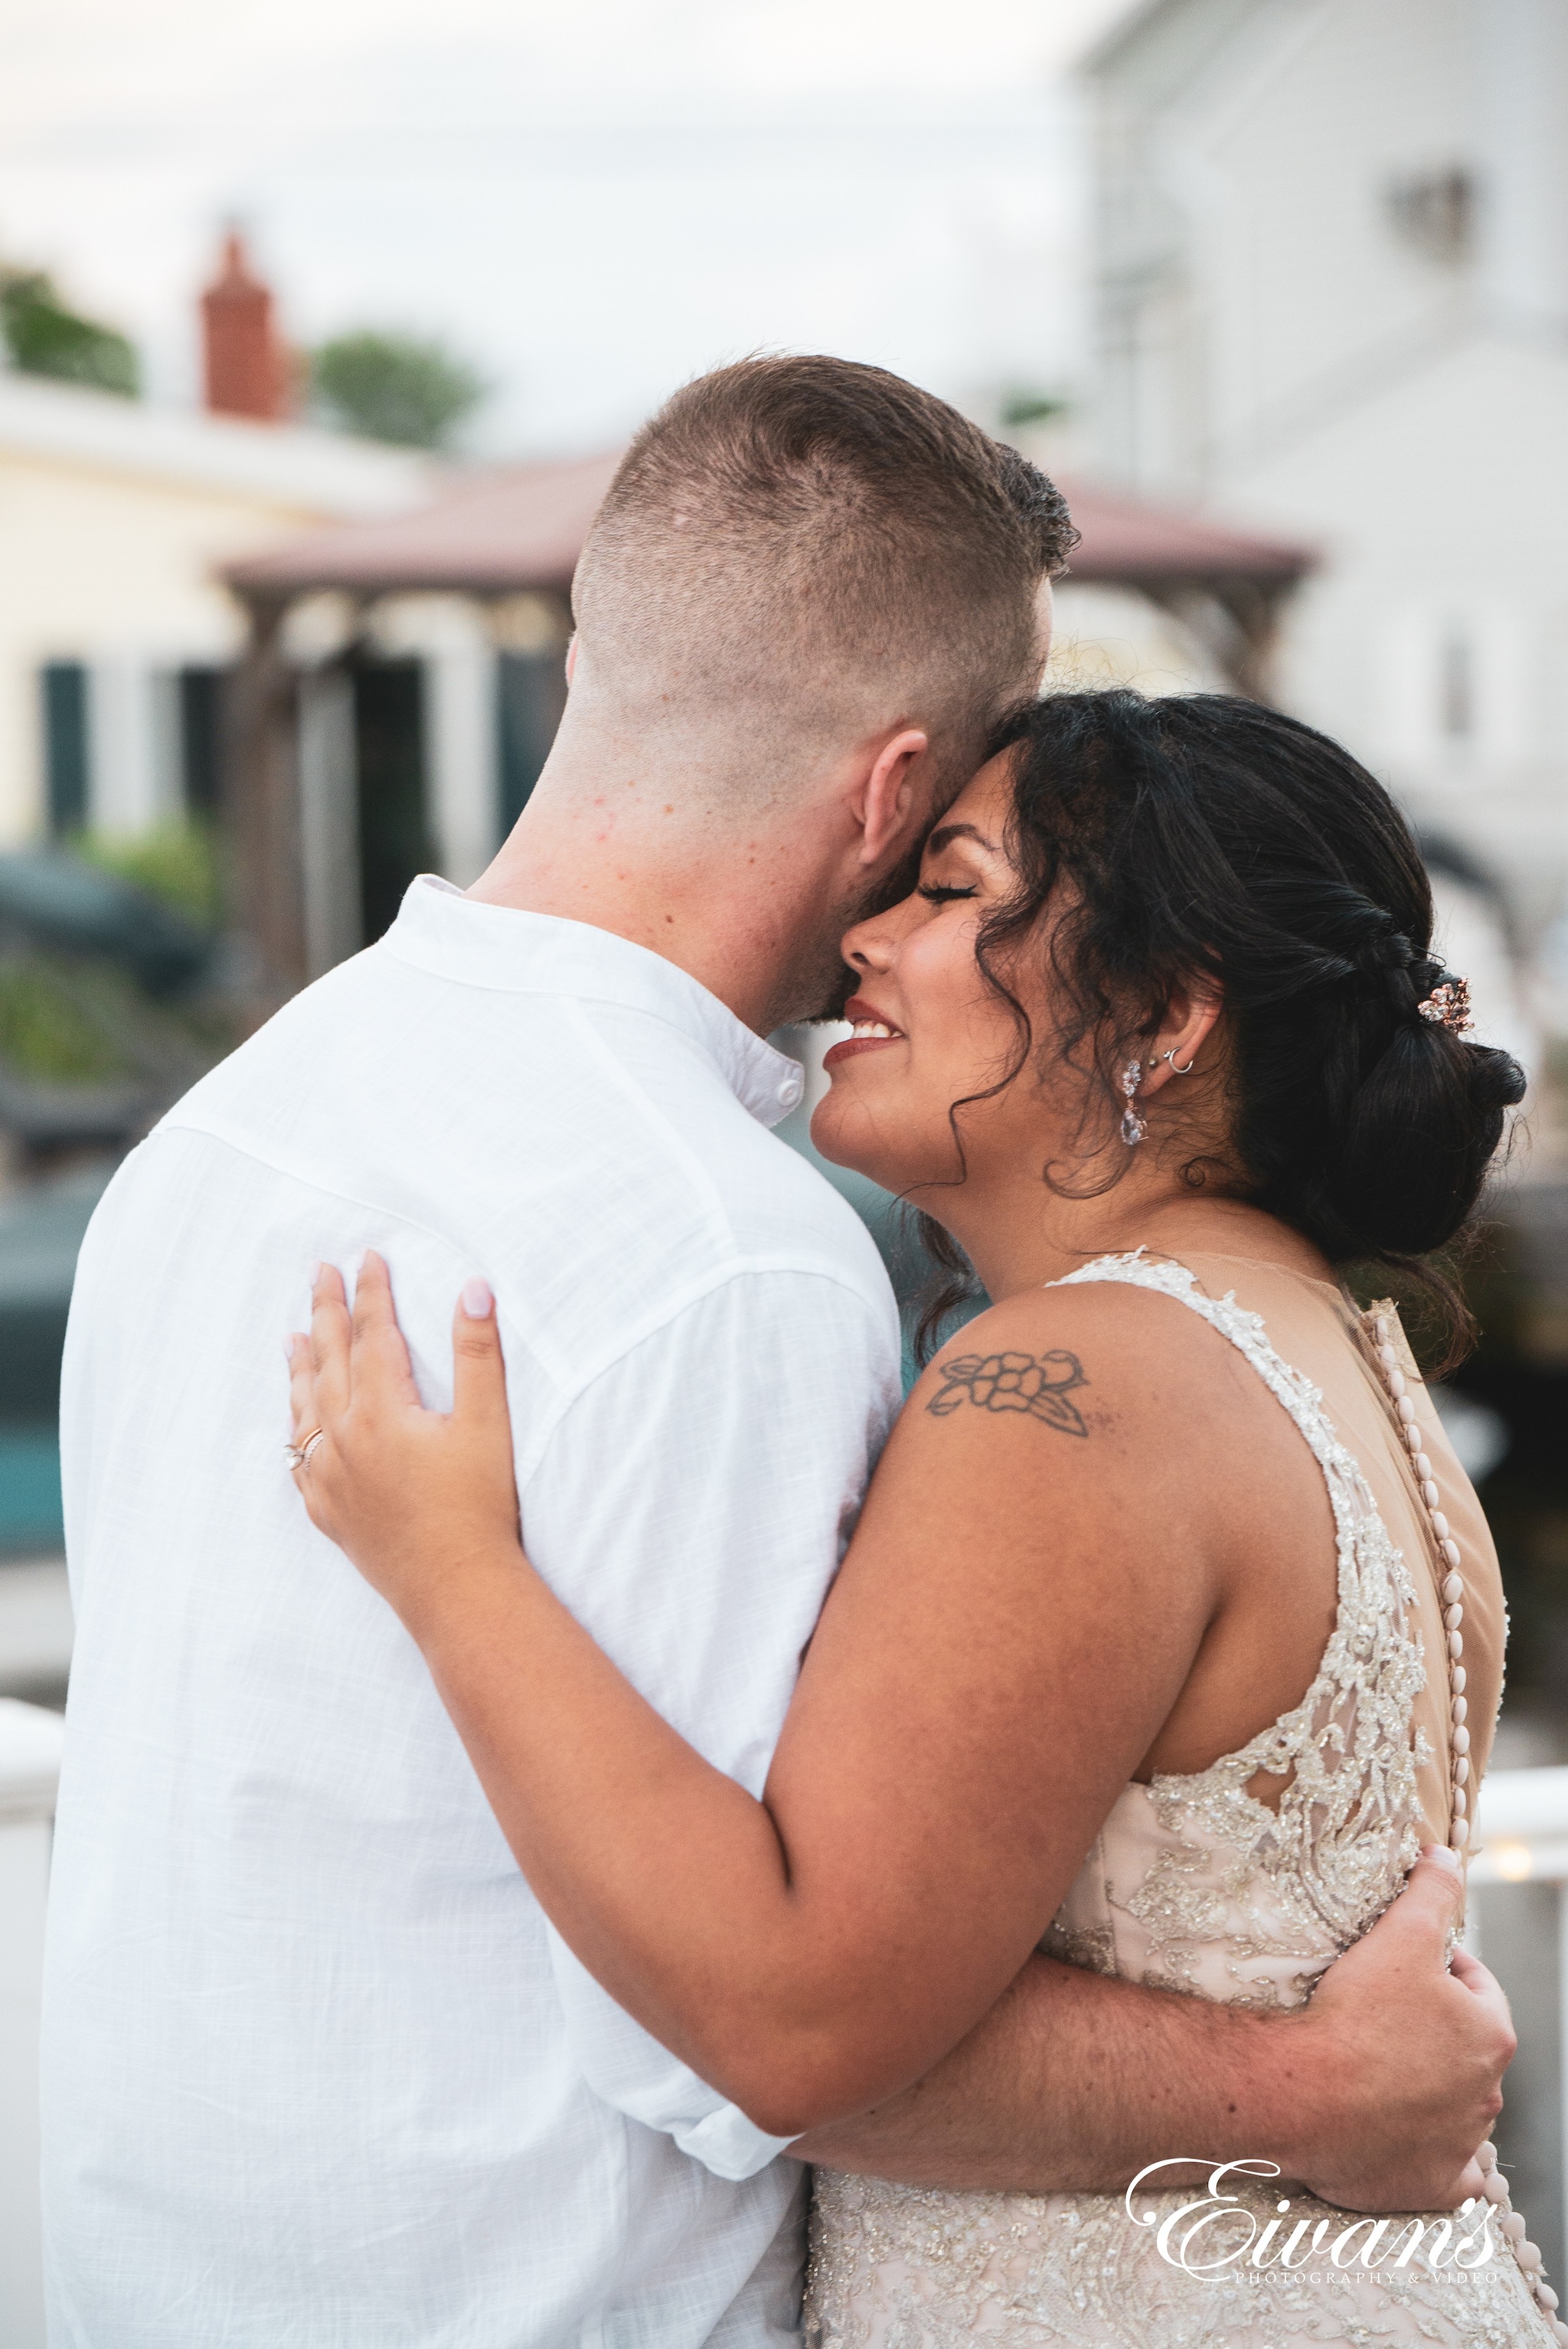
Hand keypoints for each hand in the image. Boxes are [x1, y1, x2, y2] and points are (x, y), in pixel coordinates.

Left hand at [287, 1254, 523, 1635]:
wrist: (455, 1588)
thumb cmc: (478, 1508)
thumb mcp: (487, 1423)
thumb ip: (477, 1352)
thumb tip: (473, 1288)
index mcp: (382, 1411)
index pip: (373, 1334)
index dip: (372, 1292)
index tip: (368, 1257)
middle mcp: (345, 1439)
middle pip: (330, 1359)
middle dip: (327, 1311)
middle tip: (320, 1273)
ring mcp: (330, 1478)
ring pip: (305, 1407)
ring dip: (302, 1365)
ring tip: (294, 1335)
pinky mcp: (329, 1511)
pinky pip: (298, 1458)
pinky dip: (295, 1427)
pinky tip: (296, 1420)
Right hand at [1285, 1846, 1513, 2210]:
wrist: (1304, 2096)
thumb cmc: (1355, 2015)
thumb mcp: (1399, 1935)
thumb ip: (1430, 1891)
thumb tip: (1443, 1854)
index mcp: (1490, 2035)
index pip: (1478, 1988)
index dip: (1442, 1969)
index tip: (1402, 1965)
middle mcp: (1486, 2094)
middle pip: (1465, 2049)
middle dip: (1435, 2031)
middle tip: (1381, 2014)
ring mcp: (1460, 2144)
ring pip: (1459, 2110)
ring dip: (1433, 2090)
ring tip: (1380, 2069)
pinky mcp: (1432, 2186)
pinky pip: (1451, 2174)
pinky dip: (1438, 2158)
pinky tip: (1410, 2138)